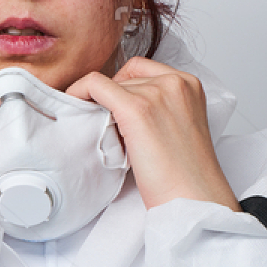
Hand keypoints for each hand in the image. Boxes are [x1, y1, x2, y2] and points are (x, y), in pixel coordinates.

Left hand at [67, 56, 240, 211]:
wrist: (193, 198)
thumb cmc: (184, 174)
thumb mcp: (177, 127)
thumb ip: (158, 107)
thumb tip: (120, 103)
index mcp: (189, 84)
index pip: (143, 69)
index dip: (123, 86)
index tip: (112, 106)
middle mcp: (175, 82)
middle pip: (126, 76)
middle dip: (114, 99)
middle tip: (110, 128)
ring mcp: (156, 93)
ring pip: (110, 84)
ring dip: (102, 106)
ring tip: (108, 136)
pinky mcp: (136, 108)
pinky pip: (94, 85)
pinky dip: (78, 91)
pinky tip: (73, 106)